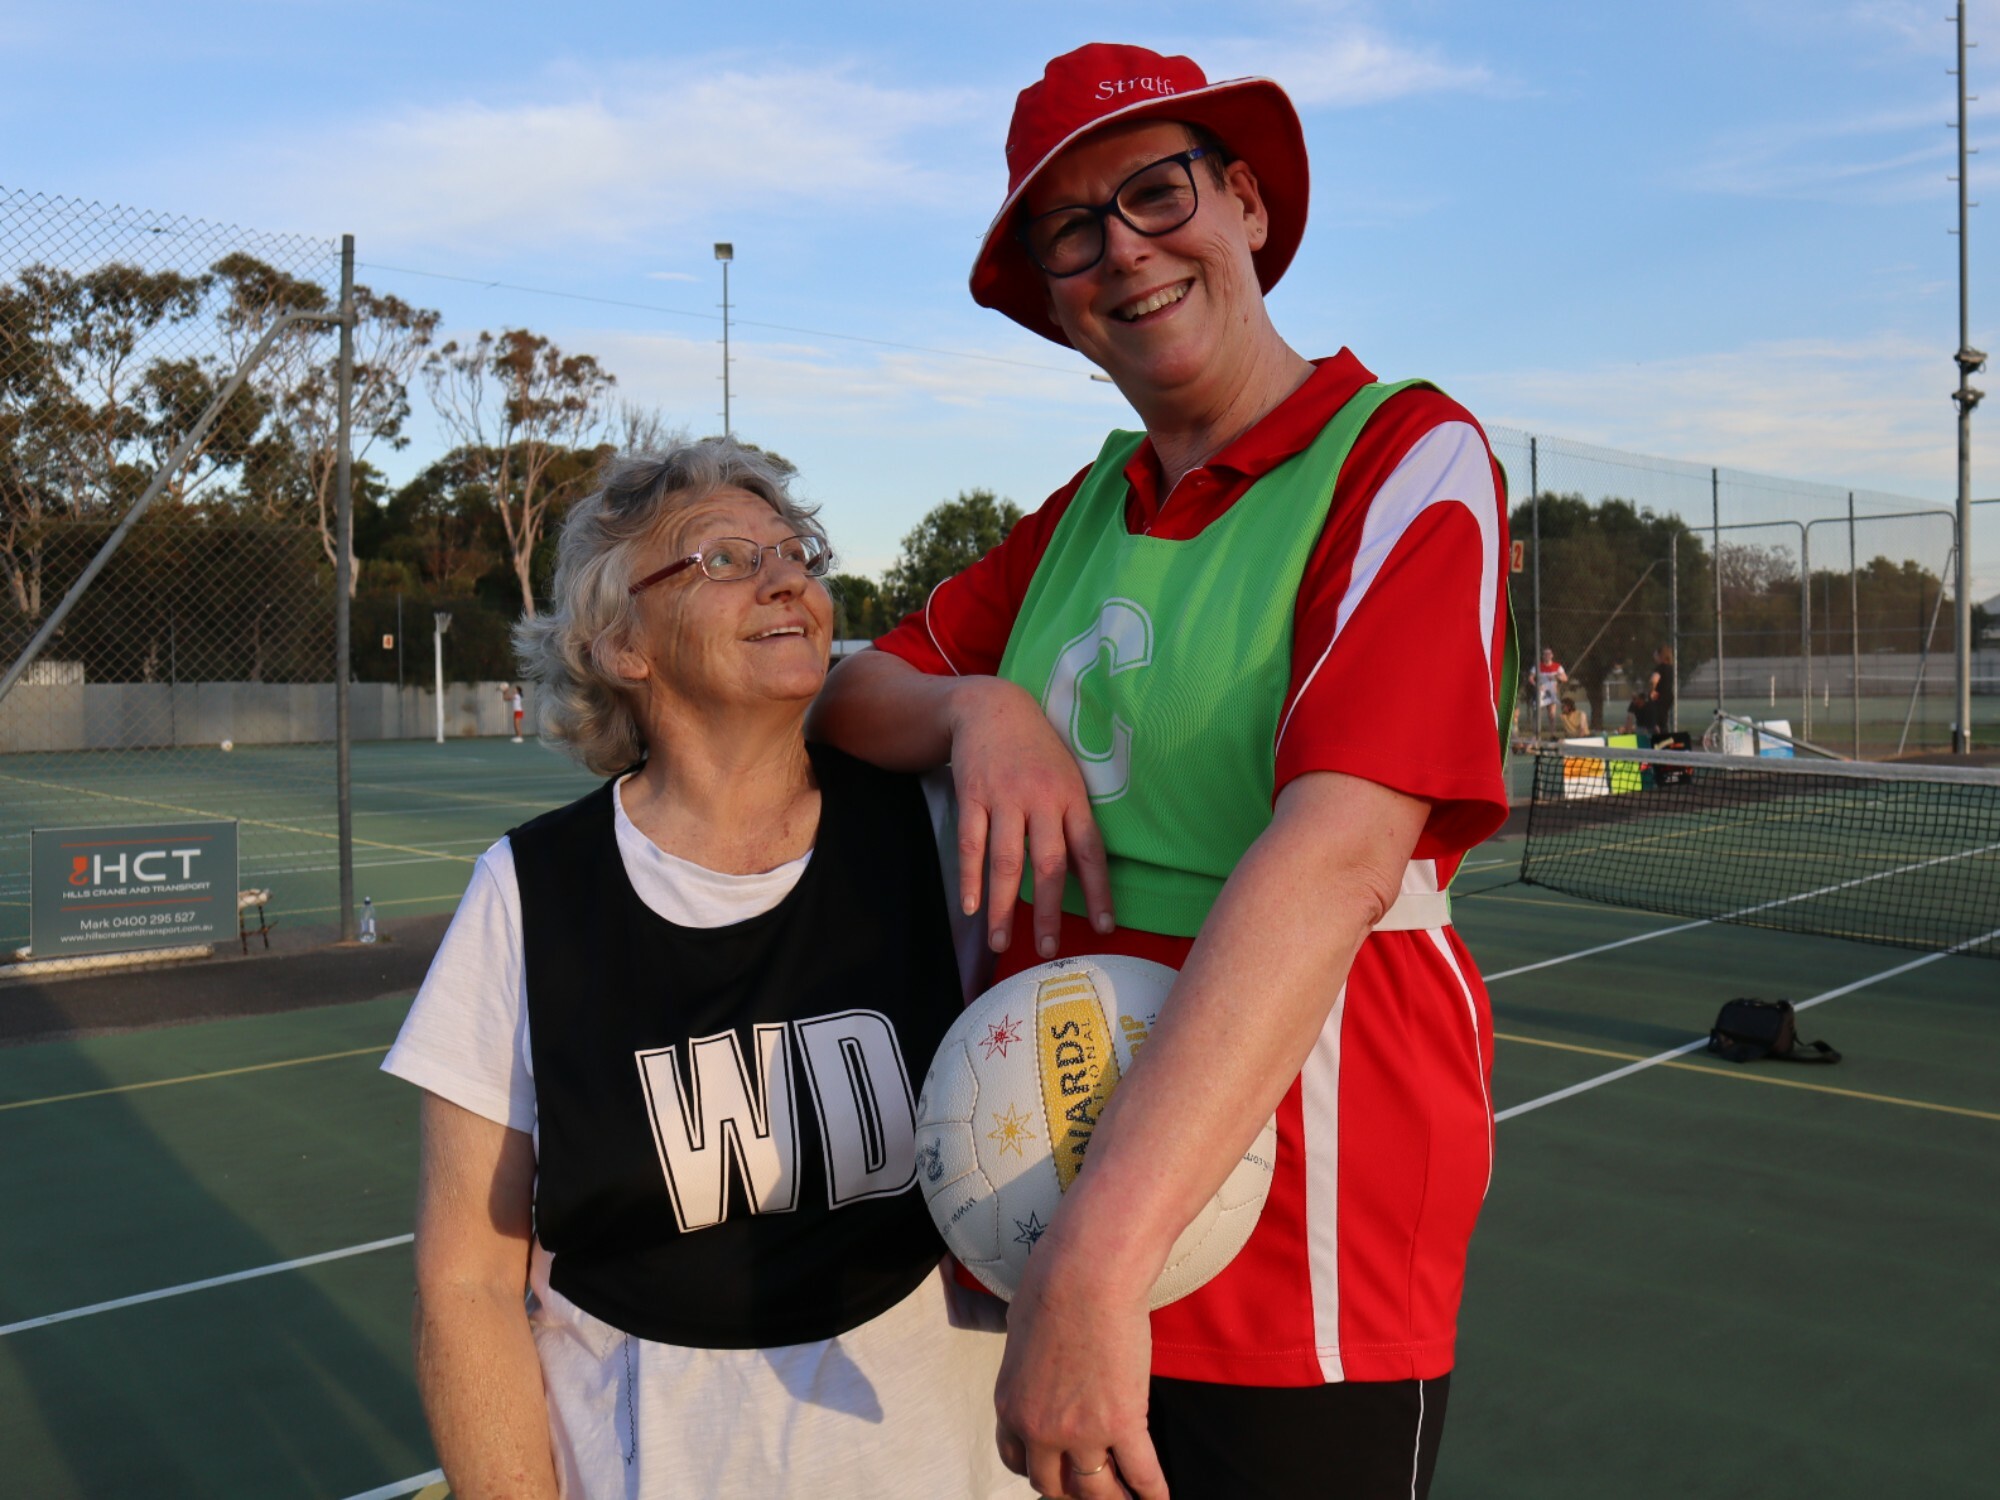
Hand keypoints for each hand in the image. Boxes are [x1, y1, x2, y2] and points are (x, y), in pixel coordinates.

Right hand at [946, 677, 1113, 956]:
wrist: (992, 707)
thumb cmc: (1038, 750)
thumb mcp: (1068, 774)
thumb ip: (1074, 818)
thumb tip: (1085, 876)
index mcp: (1072, 796)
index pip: (1090, 851)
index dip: (1098, 892)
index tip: (1104, 928)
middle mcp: (1041, 798)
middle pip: (1048, 864)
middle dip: (1047, 912)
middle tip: (1046, 950)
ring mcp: (1004, 797)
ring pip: (1005, 861)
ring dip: (1003, 906)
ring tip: (1000, 943)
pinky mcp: (972, 795)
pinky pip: (971, 844)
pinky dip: (970, 878)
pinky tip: (971, 907)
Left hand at [994, 1240, 1166, 1499]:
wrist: (1086, 1274)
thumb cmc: (1052, 1286)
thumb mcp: (1020, 1331)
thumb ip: (1028, 1365)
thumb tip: (1039, 1361)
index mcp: (1010, 1406)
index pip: (1017, 1462)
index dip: (1039, 1471)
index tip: (1055, 1470)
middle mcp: (1039, 1429)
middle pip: (1052, 1486)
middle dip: (1071, 1490)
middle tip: (1091, 1486)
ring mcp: (1080, 1432)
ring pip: (1094, 1489)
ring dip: (1110, 1497)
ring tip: (1124, 1497)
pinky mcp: (1122, 1423)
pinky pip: (1142, 1473)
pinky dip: (1152, 1493)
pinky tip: (1159, 1499)